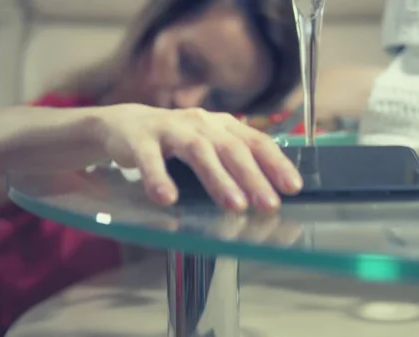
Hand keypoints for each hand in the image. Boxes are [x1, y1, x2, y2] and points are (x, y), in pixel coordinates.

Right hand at [97, 105, 302, 210]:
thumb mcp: (209, 146)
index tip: (293, 187)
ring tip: (234, 205)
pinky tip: (167, 198)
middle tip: (269, 204)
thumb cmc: (176, 141)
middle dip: (253, 177)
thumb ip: (233, 163)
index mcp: (222, 126)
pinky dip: (159, 178)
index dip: (275, 163)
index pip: (256, 141)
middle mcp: (201, 123)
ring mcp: (171, 129)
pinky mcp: (141, 139)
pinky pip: (150, 159)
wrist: (125, 125)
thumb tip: (266, 194)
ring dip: (218, 179)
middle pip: (231, 148)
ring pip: (198, 151)